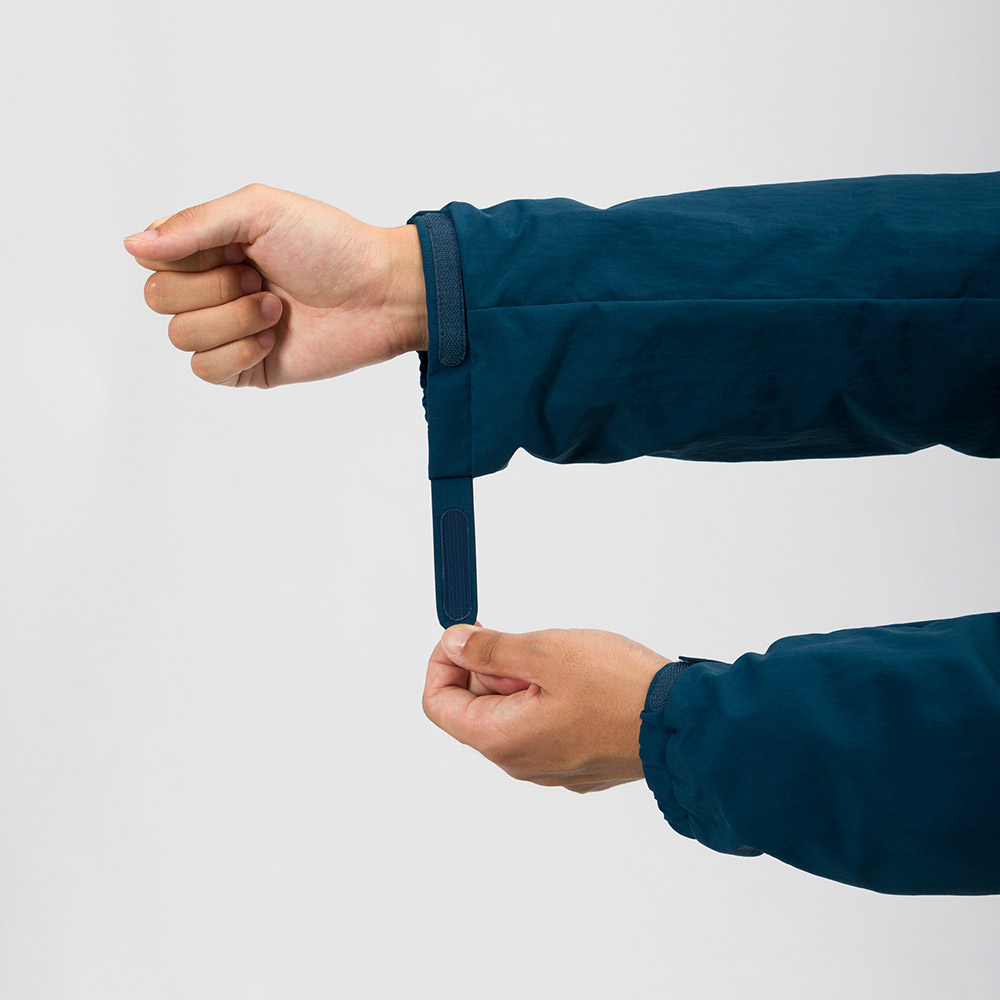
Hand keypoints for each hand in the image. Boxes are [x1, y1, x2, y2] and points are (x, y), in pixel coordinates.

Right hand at [123, 183, 427, 387]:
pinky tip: (270, 339)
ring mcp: (228, 331)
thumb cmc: (330, 245)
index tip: (235, 249)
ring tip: (277, 308)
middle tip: (260, 278)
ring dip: (232, 319)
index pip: (153, 259)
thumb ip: (193, 225)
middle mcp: (213, 289)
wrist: (380, 294)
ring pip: (179, 335)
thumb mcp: (259, 211)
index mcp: (210, 249)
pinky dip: (235, 352)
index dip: (187, 257)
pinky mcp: (246, 368)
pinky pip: (204, 370)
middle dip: (211, 288)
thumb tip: (132, 246)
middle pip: (158, 300)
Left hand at [422, 624, 671, 792]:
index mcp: (501, 739)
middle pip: (475, 706)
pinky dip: (547, 695)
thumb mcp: (545, 652)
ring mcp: (549, 766)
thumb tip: (453, 645)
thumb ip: (490, 650)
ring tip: (561, 661)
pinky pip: (542, 723)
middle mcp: (519, 762)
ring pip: (511, 712)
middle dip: (491, 667)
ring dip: (522, 679)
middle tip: (527, 643)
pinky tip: (580, 682)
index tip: (465, 634)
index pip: (438, 703)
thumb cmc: (619, 689)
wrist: (682, 725)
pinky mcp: (575, 761)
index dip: (443, 661)